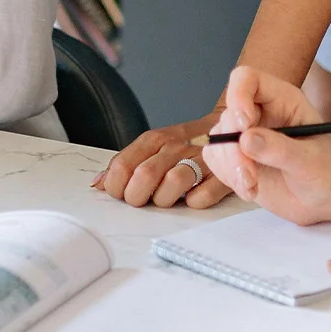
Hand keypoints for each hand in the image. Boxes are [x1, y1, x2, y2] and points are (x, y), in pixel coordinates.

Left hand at [95, 111, 233, 208]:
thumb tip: (99, 183)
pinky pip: (202, 197)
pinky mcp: (223, 175)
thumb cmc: (186, 145)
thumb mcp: (153, 147)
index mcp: (155, 139)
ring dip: (165, 200)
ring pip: (174, 184)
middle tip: (142, 201)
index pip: (123, 166)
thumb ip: (126, 164)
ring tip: (168, 199)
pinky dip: (194, 202)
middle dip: (138, 198)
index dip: (116, 187)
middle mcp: (176, 146)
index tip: (121, 194)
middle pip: (145, 177)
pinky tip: (192, 197)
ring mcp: (201, 159)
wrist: (231, 129)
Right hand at [198, 66, 330, 223]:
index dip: (239, 96)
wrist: (327, 199)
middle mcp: (259, 113)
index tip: (244, 125)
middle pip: (229, 116)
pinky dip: (228, 177)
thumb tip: (246, 139)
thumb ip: (281, 149)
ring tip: (253, 187)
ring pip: (218, 141)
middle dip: (234, 149)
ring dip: (231, 168)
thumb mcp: (312, 162)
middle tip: (249, 176)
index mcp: (282, 100)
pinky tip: (250, 190)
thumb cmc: (329, 173)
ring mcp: (245, 136)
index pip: (248, 79)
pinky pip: (216, 160)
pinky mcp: (236, 158)